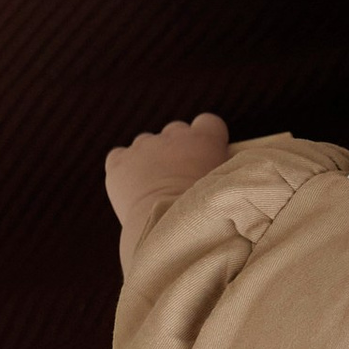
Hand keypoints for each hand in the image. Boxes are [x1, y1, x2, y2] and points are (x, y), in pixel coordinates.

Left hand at [105, 111, 228, 257]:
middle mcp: (173, 135)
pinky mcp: (119, 162)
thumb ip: (227, 171)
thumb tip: (229, 173)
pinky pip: (119, 157)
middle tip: (181, 178)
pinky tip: (131, 186)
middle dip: (178, 149)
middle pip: (176, 131)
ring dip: (151, 158)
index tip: (207, 157)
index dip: (207, 138)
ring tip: (156, 187)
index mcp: (204, 138)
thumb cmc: (207, 213)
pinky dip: (123, 168)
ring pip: (146, 144)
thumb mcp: (228, 186)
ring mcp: (143, 146)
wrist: (168, 226)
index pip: (208, 123)